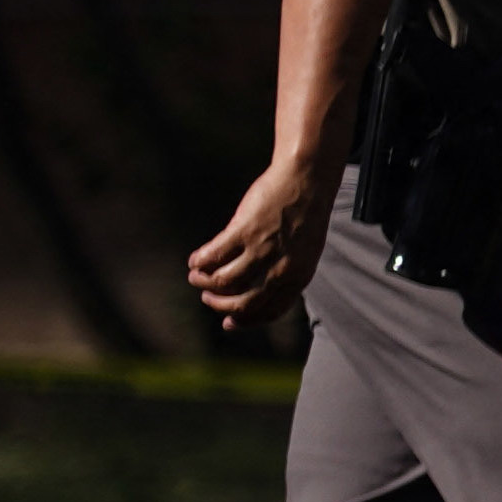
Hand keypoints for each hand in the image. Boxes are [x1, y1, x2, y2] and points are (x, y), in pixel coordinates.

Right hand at [187, 160, 339, 330]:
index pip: (271, 311)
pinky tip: (195, 260)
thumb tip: (254, 290)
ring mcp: (263, 249)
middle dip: (220, 305)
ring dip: (204, 282)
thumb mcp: (304, 250)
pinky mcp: (244, 230)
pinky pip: (214, 256)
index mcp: (300, 276)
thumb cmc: (304, 214)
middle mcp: (282, 268)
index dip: (246, 321)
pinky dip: (200, 261)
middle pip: (244, 302)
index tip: (227, 322)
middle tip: (207, 297)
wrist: (307, 179)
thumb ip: (285, 271)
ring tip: (197, 276)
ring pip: (224, 281)